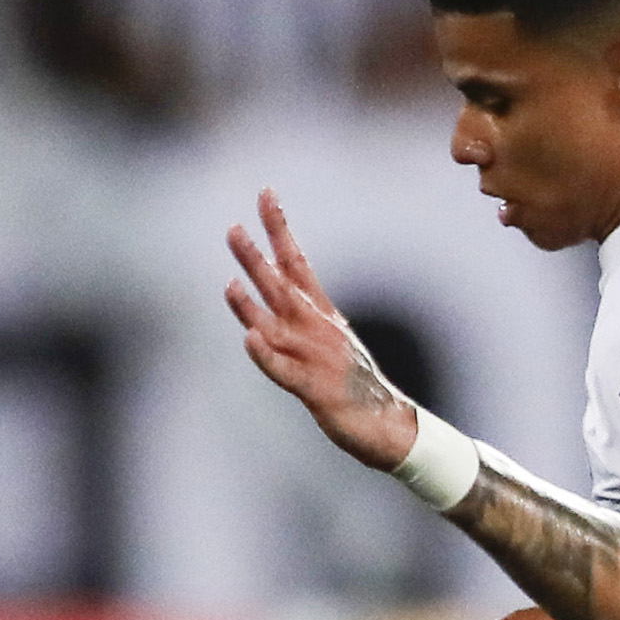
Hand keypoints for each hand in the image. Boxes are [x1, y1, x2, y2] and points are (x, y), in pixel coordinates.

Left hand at [224, 190, 418, 471]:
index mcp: (321, 314)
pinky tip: (250, 341)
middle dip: (256, 258)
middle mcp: (316, 329)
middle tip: (232, 229)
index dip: (279, 228)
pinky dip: (267, 356)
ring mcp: (314, 358)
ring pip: (277, 327)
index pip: (296, 261)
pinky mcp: (313, 389)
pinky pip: (284, 371)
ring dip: (252, 307)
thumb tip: (271, 299)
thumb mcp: (327, 341)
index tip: (265, 194)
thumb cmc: (355, 384)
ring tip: (230, 284)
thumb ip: (299, 319)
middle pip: (281, 287)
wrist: (389, 424)